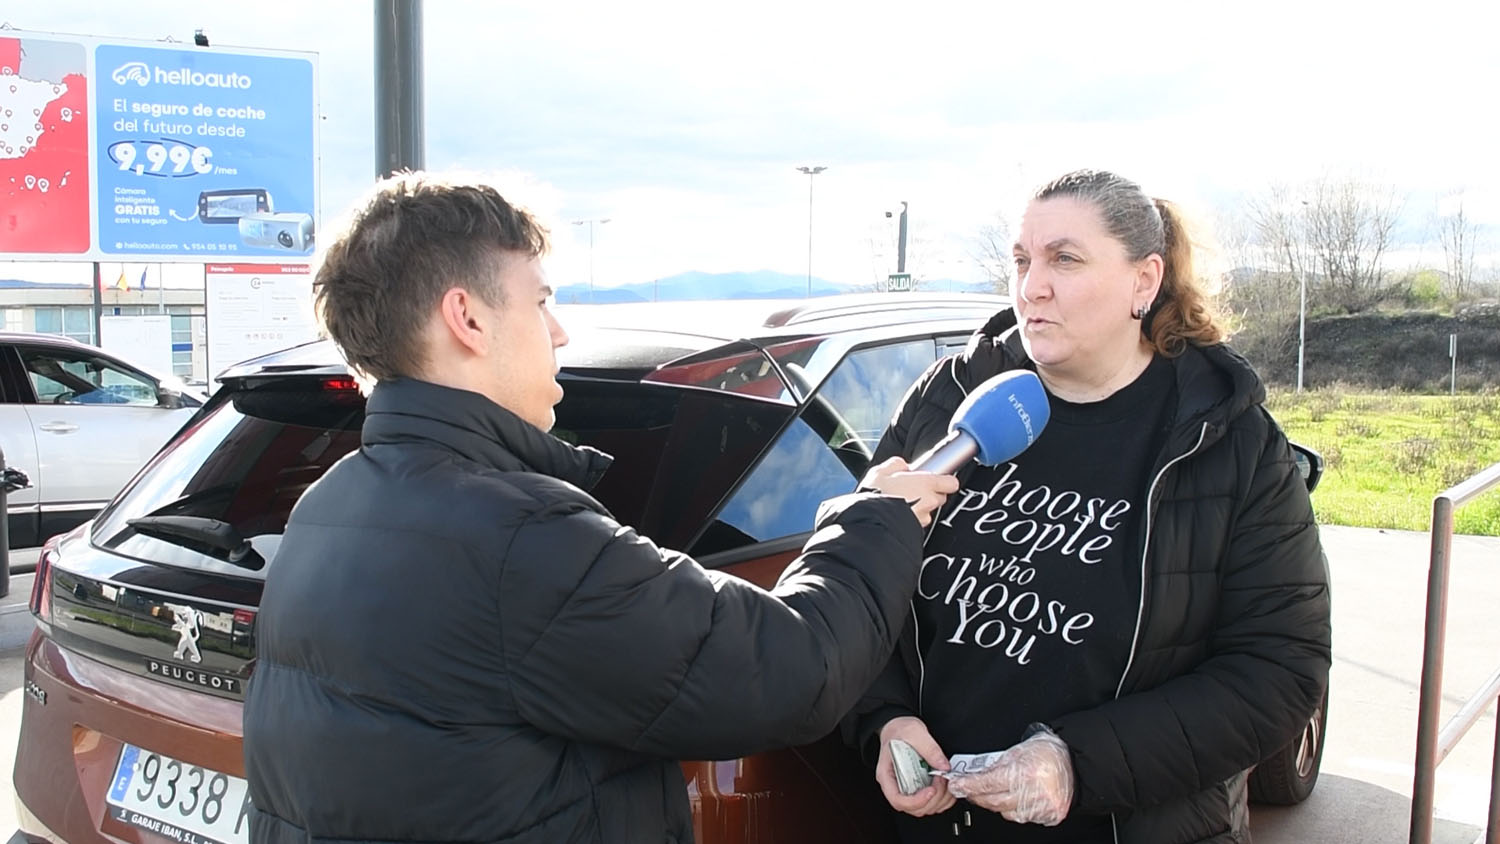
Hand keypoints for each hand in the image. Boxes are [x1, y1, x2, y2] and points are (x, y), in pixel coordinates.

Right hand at [860, 457, 959, 526]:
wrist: (869, 523)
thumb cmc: (875, 497)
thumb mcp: (880, 471)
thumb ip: (897, 464)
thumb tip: (902, 465)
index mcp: (926, 483)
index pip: (951, 482)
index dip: (944, 481)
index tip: (936, 478)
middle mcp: (929, 501)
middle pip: (940, 497)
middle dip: (929, 493)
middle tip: (911, 489)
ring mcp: (924, 517)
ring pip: (928, 511)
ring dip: (919, 507)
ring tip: (901, 503)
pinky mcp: (917, 530)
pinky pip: (918, 522)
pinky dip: (911, 518)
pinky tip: (897, 514)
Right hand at [875, 716, 955, 816]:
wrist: (897, 726)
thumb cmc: (898, 730)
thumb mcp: (914, 732)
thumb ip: (930, 748)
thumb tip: (944, 766)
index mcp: (887, 774)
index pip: (897, 799)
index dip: (916, 801)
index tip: (930, 790)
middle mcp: (895, 785)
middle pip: (913, 808)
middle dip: (932, 799)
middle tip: (941, 780)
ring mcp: (907, 788)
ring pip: (923, 808)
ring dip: (939, 799)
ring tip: (945, 780)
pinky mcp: (917, 787)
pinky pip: (930, 802)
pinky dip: (942, 799)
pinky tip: (946, 786)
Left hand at [945, 727, 1073, 825]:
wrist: (1076, 764)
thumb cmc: (1048, 753)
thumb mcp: (1018, 751)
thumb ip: (997, 765)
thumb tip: (974, 775)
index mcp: (1025, 772)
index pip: (988, 783)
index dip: (969, 785)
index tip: (957, 785)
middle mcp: (1034, 792)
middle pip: (994, 801)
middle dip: (977, 796)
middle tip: (968, 789)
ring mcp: (1042, 807)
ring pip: (1006, 812)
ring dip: (995, 803)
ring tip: (994, 791)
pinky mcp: (1048, 816)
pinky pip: (1022, 817)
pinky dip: (1013, 809)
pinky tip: (1013, 798)